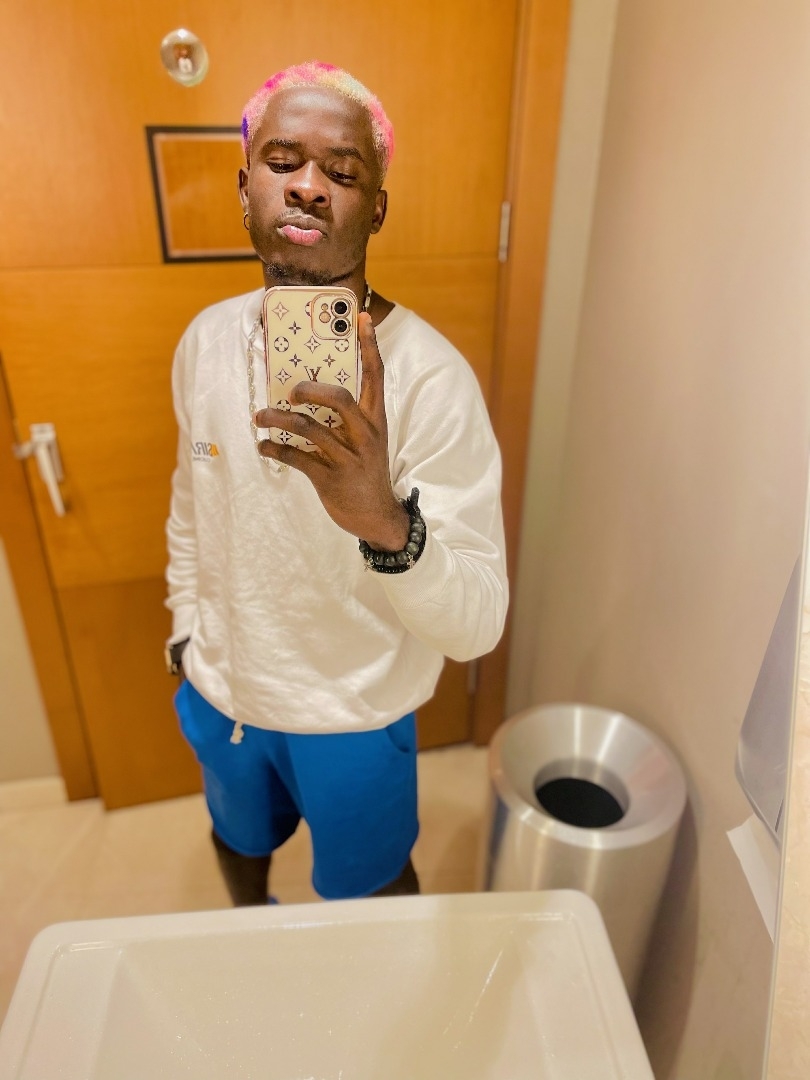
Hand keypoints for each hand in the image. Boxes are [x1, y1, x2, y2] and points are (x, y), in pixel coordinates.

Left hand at [254, 312, 409, 549]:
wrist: (377, 517)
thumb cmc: (365, 471)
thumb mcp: (365, 440)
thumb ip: (345, 417)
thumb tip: (307, 391)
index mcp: (375, 419)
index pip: (376, 375)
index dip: (370, 345)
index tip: (362, 317)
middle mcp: (364, 434)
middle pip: (339, 399)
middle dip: (310, 389)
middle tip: (290, 391)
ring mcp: (349, 458)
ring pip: (309, 428)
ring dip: (279, 420)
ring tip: (261, 417)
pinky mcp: (331, 479)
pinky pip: (297, 458)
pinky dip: (275, 449)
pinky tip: (264, 446)